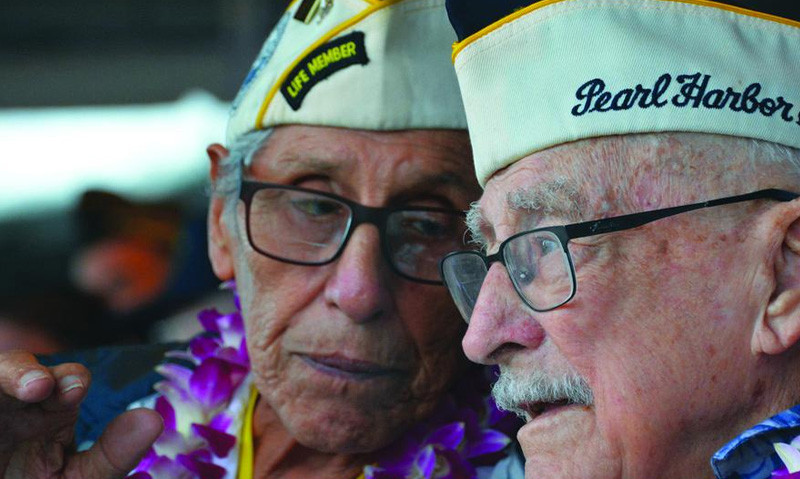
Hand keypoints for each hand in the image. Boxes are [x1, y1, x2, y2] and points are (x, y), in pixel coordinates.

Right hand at [0, 350, 162, 478]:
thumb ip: (112, 454)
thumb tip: (152, 419)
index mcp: (52, 410)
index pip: (66, 383)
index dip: (70, 381)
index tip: (74, 390)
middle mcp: (17, 402)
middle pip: (17, 371)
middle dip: (25, 373)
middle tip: (40, 386)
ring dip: (5, 378)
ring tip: (26, 389)